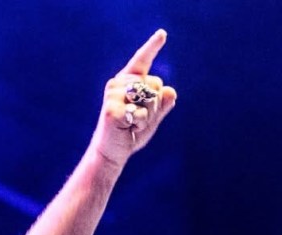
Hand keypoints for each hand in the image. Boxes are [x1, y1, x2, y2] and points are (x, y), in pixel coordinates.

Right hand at [91, 29, 176, 167]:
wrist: (113, 152)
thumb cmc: (130, 133)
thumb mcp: (151, 118)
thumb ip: (162, 105)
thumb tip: (170, 91)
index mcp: (129, 81)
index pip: (142, 61)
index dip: (152, 47)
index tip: (163, 34)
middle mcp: (119, 83)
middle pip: (155, 85)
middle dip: (155, 107)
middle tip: (138, 120)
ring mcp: (114, 94)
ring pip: (149, 99)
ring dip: (147, 117)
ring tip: (132, 124)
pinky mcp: (111, 109)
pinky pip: (139, 113)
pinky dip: (139, 125)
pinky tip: (127, 128)